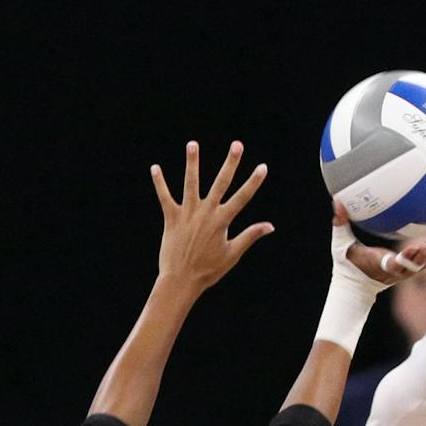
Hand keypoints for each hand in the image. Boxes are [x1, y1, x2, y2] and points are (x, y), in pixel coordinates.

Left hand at [152, 140, 272, 291]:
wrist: (181, 281)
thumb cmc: (208, 271)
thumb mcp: (232, 254)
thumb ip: (250, 236)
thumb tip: (270, 226)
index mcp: (222, 221)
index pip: (242, 197)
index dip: (253, 182)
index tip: (262, 167)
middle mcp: (206, 213)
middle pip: (221, 183)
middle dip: (231, 163)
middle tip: (237, 145)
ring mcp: (188, 214)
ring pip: (190, 183)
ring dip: (192, 163)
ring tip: (192, 144)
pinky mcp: (171, 219)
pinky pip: (164, 197)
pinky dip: (159, 183)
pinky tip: (155, 168)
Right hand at [338, 206, 425, 286]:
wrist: (355, 285)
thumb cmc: (347, 262)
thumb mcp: (340, 244)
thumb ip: (340, 223)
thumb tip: (337, 201)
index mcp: (380, 265)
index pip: (395, 264)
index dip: (406, 258)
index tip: (416, 247)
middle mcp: (395, 271)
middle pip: (415, 266)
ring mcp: (403, 272)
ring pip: (424, 264)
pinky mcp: (408, 270)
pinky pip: (425, 260)